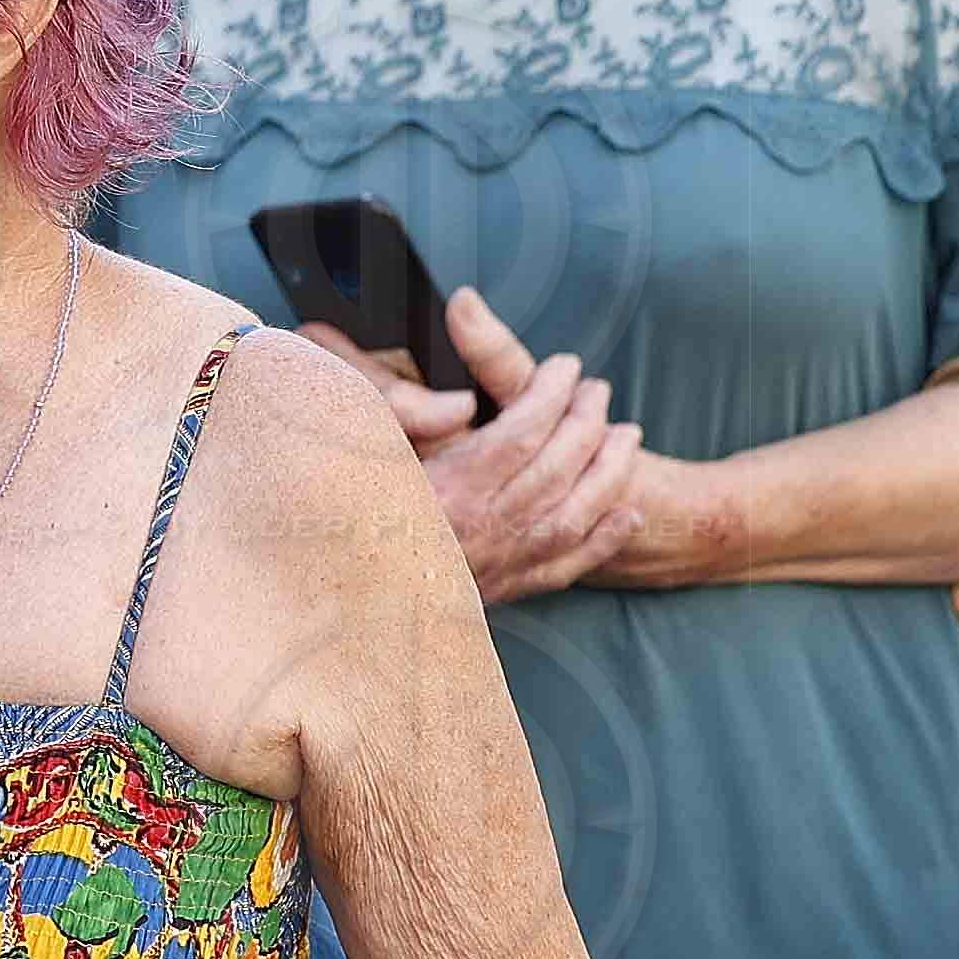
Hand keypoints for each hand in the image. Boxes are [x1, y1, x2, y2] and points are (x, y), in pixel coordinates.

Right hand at [302, 287, 648, 602]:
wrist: (330, 593)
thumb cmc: (329, 503)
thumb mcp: (356, 444)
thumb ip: (406, 414)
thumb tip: (465, 404)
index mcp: (444, 490)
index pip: (520, 433)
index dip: (551, 394)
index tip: (566, 366)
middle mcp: (478, 531)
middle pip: (556, 470)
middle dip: (586, 422)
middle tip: (599, 389)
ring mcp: (495, 565)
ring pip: (574, 516)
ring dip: (611, 473)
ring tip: (628, 435)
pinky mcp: (499, 592)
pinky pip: (566, 568)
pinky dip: (604, 541)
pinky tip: (628, 514)